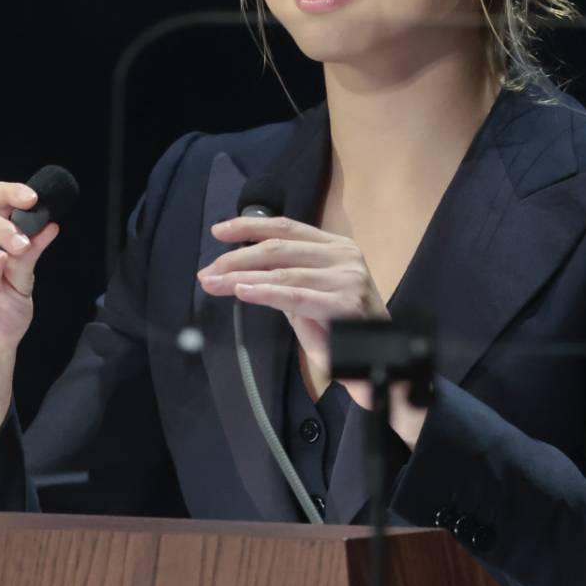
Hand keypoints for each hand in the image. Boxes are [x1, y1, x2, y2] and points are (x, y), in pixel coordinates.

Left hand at [197, 215, 427, 447]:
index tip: (218, 232)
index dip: (249, 226)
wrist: (378, 358)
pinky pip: (295, 295)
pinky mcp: (345, 302)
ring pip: (282, 270)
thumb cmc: (341, 327)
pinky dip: (265, 292)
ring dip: (242, 277)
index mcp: (335, 245)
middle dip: (237, 258)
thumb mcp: (309, 293)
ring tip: (214, 284)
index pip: (286, 227)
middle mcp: (344, 255)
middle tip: (207, 271)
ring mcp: (347, 277)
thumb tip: (236, 267)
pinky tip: (242, 292)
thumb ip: (283, 276)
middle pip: (278, 248)